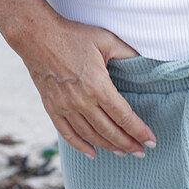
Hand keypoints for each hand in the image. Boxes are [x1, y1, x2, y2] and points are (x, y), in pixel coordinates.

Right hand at [18, 13, 156, 158]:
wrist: (37, 36)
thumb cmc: (74, 35)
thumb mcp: (106, 39)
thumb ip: (127, 52)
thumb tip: (146, 61)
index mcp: (98, 85)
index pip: (124, 116)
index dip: (139, 131)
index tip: (151, 141)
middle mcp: (82, 101)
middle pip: (109, 131)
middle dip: (128, 144)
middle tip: (141, 152)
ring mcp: (65, 107)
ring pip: (90, 135)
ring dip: (108, 146)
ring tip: (123, 152)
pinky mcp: (52, 108)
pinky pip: (67, 134)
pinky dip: (80, 146)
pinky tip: (92, 153)